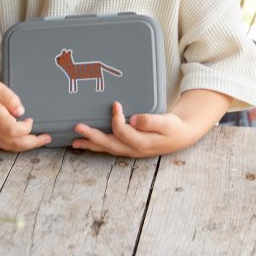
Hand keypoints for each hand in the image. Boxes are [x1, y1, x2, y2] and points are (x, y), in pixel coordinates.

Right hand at [0, 80, 51, 151]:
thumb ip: (9, 97)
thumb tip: (20, 111)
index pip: (13, 130)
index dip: (25, 128)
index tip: (30, 120)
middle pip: (15, 143)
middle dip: (34, 142)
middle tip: (46, 138)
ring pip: (11, 147)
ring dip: (28, 145)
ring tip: (39, 140)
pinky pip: (5, 146)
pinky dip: (18, 145)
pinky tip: (25, 140)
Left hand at [72, 90, 231, 157]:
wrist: (181, 136)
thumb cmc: (173, 128)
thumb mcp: (167, 123)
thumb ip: (151, 121)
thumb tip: (133, 119)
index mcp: (142, 143)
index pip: (123, 131)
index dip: (117, 118)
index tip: (115, 104)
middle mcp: (133, 149)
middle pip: (109, 144)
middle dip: (91, 136)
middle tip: (77, 127)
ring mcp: (130, 150)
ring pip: (107, 149)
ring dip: (90, 145)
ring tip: (74, 142)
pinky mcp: (129, 147)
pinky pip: (110, 148)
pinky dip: (97, 146)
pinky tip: (88, 142)